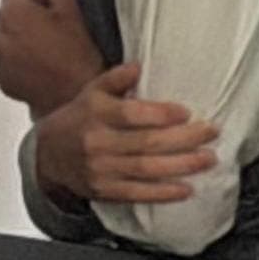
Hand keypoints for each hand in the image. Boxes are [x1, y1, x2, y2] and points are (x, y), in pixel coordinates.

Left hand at [0, 0, 106, 117]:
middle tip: (57, 31)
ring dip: (24, 39)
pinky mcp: (2, 78)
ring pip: (9, 37)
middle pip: (10, 15)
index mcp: (12, 12)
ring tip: (52, 51)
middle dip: (29, 18)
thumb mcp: (72, 9)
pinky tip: (44, 66)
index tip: (56, 12)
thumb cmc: (77, 54)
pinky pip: (8, 60)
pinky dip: (21, 60)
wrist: (75, 96)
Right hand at [32, 64, 217, 207]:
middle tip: (211, 132)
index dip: (161, 114)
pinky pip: (138, 193)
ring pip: (146, 169)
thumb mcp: (91, 92)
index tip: (186, 112)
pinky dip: (164, 192)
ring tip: (208, 158)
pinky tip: (186, 189)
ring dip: (182, 165)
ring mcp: (100, 169)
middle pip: (147, 142)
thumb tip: (139, 66)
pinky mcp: (104, 191)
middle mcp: (96, 141)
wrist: (47, 155)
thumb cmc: (79, 118)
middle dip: (184, 138)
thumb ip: (115, 78)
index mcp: (95, 113)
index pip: (131, 114)